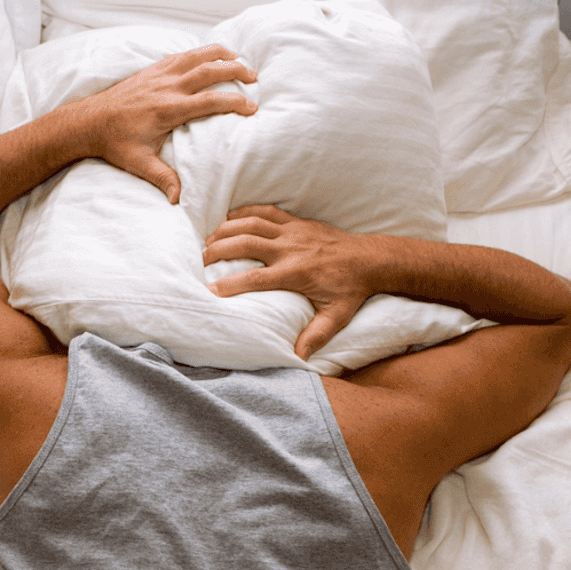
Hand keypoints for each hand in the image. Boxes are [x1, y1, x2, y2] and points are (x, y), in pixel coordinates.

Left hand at [75, 44, 257, 203]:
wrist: (90, 122)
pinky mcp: (152, 70)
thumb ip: (162, 179)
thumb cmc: (115, 143)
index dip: (234, 102)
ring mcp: (159, 75)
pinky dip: (200, 53)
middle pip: (209, 71)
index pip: (210, 101)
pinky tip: (211, 56)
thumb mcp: (139, 164)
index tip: (252, 107)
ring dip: (220, 55)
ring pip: (196, 56)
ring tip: (240, 59)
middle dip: (235, 71)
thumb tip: (179, 200)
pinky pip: (181, 56)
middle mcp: (166, 87)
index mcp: (168, 110)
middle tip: (255, 77)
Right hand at [203, 205, 387, 359]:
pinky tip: (230, 217)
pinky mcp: (297, 221)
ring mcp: (293, 231)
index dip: (230, 284)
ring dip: (227, 228)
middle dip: (219, 249)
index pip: (255, 278)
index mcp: (296, 272)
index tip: (210, 291)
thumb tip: (298, 358)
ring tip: (208, 239)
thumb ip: (315, 336)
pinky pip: (266, 211)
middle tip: (200, 259)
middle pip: (245, 242)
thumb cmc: (351, 290)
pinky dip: (246, 211)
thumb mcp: (336, 317)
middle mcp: (290, 248)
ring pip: (251, 222)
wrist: (370, 259)